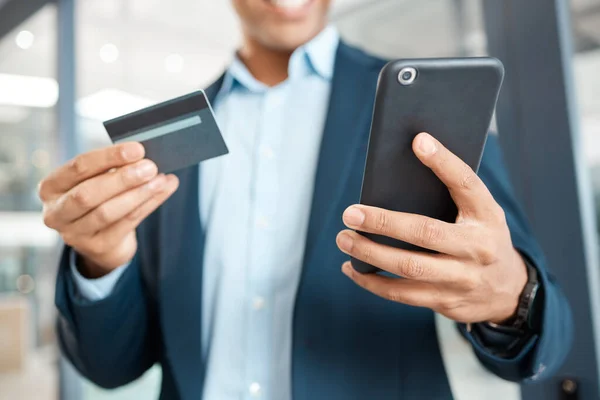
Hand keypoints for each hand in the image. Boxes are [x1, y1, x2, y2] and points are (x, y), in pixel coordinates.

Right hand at [39, 142, 178, 277]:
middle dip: (123, 179)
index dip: (109, 157)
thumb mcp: (97, 180)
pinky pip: (126, 224)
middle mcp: (56, 213)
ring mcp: (74, 234)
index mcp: (51, 187)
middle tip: (150, 167)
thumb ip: (114, 167)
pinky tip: (164, 190)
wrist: (104, 240)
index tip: (137, 149)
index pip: (78, 167)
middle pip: (89, 193)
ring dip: (139, 194)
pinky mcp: (97, 247)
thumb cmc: (100, 198)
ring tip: (161, 180)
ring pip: (108, 212)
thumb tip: (144, 154)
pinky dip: (148, 205)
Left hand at [336, 132, 527, 323]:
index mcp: (486, 216)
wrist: (510, 291)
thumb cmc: (483, 239)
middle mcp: (477, 247)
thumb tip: (406, 163)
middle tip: (350, 213)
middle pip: (425, 232)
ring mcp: (461, 278)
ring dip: (370, 254)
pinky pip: (402, 294)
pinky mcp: (445, 301)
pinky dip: (372, 282)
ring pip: (408, 268)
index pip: (466, 184)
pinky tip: (352, 269)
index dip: (443, 162)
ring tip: (344, 239)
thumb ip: (453, 192)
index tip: (418, 141)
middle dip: (383, 223)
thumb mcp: (481, 212)